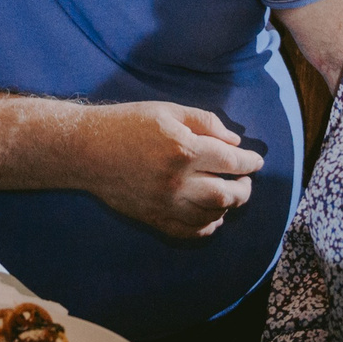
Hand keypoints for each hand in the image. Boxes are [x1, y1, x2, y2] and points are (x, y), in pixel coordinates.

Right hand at [69, 101, 262, 238]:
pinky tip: (211, 215)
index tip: (255, 160)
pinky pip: (190, 231)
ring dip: (228, 207)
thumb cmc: (127, 123)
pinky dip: (207, 226)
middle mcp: (177, 181)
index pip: (230, 160)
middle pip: (227, 194)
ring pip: (212, 216)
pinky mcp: (154, 218)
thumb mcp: (167, 110)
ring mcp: (165, 203)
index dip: (249, 161)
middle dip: (244, 188)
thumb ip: (205, 122)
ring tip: (229, 195)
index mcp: (183, 148)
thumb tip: (234, 141)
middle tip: (245, 180)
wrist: (86, 150)